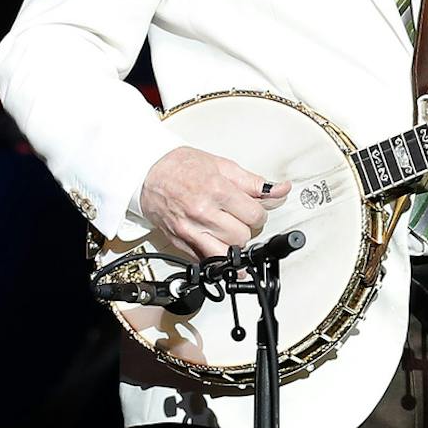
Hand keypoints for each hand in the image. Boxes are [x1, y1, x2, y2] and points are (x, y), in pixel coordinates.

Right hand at [137, 146, 290, 260]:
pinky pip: (207, 261)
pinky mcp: (181, 243)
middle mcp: (203, 212)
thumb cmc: (180, 167)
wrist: (147, 174)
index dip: (258, 212)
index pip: (256, 215)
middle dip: (245, 227)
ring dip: (232, 244)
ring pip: (228, 253)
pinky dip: (217, 259)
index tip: (251, 209)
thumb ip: (253, 183)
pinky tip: (219, 249)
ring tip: (227, 231)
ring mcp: (191, 230)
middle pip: (244, 236)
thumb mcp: (221, 165)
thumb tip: (281, 190)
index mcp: (217, 190)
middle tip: (236, 218)